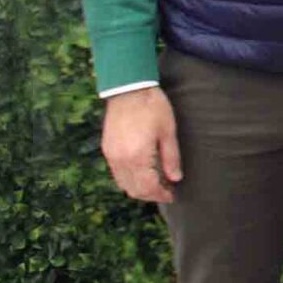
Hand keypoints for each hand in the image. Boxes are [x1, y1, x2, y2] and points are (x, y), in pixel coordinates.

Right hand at [102, 86, 182, 203]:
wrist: (128, 87)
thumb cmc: (152, 106)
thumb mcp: (168, 131)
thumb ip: (171, 158)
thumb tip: (175, 178)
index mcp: (138, 157)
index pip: (148, 187)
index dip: (161, 194)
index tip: (173, 194)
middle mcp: (121, 160)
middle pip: (134, 190)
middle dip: (151, 195)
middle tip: (166, 190)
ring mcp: (111, 155)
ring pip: (123, 184)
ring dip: (139, 188)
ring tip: (155, 182)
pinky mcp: (107, 149)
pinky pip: (116, 173)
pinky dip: (128, 178)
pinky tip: (141, 172)